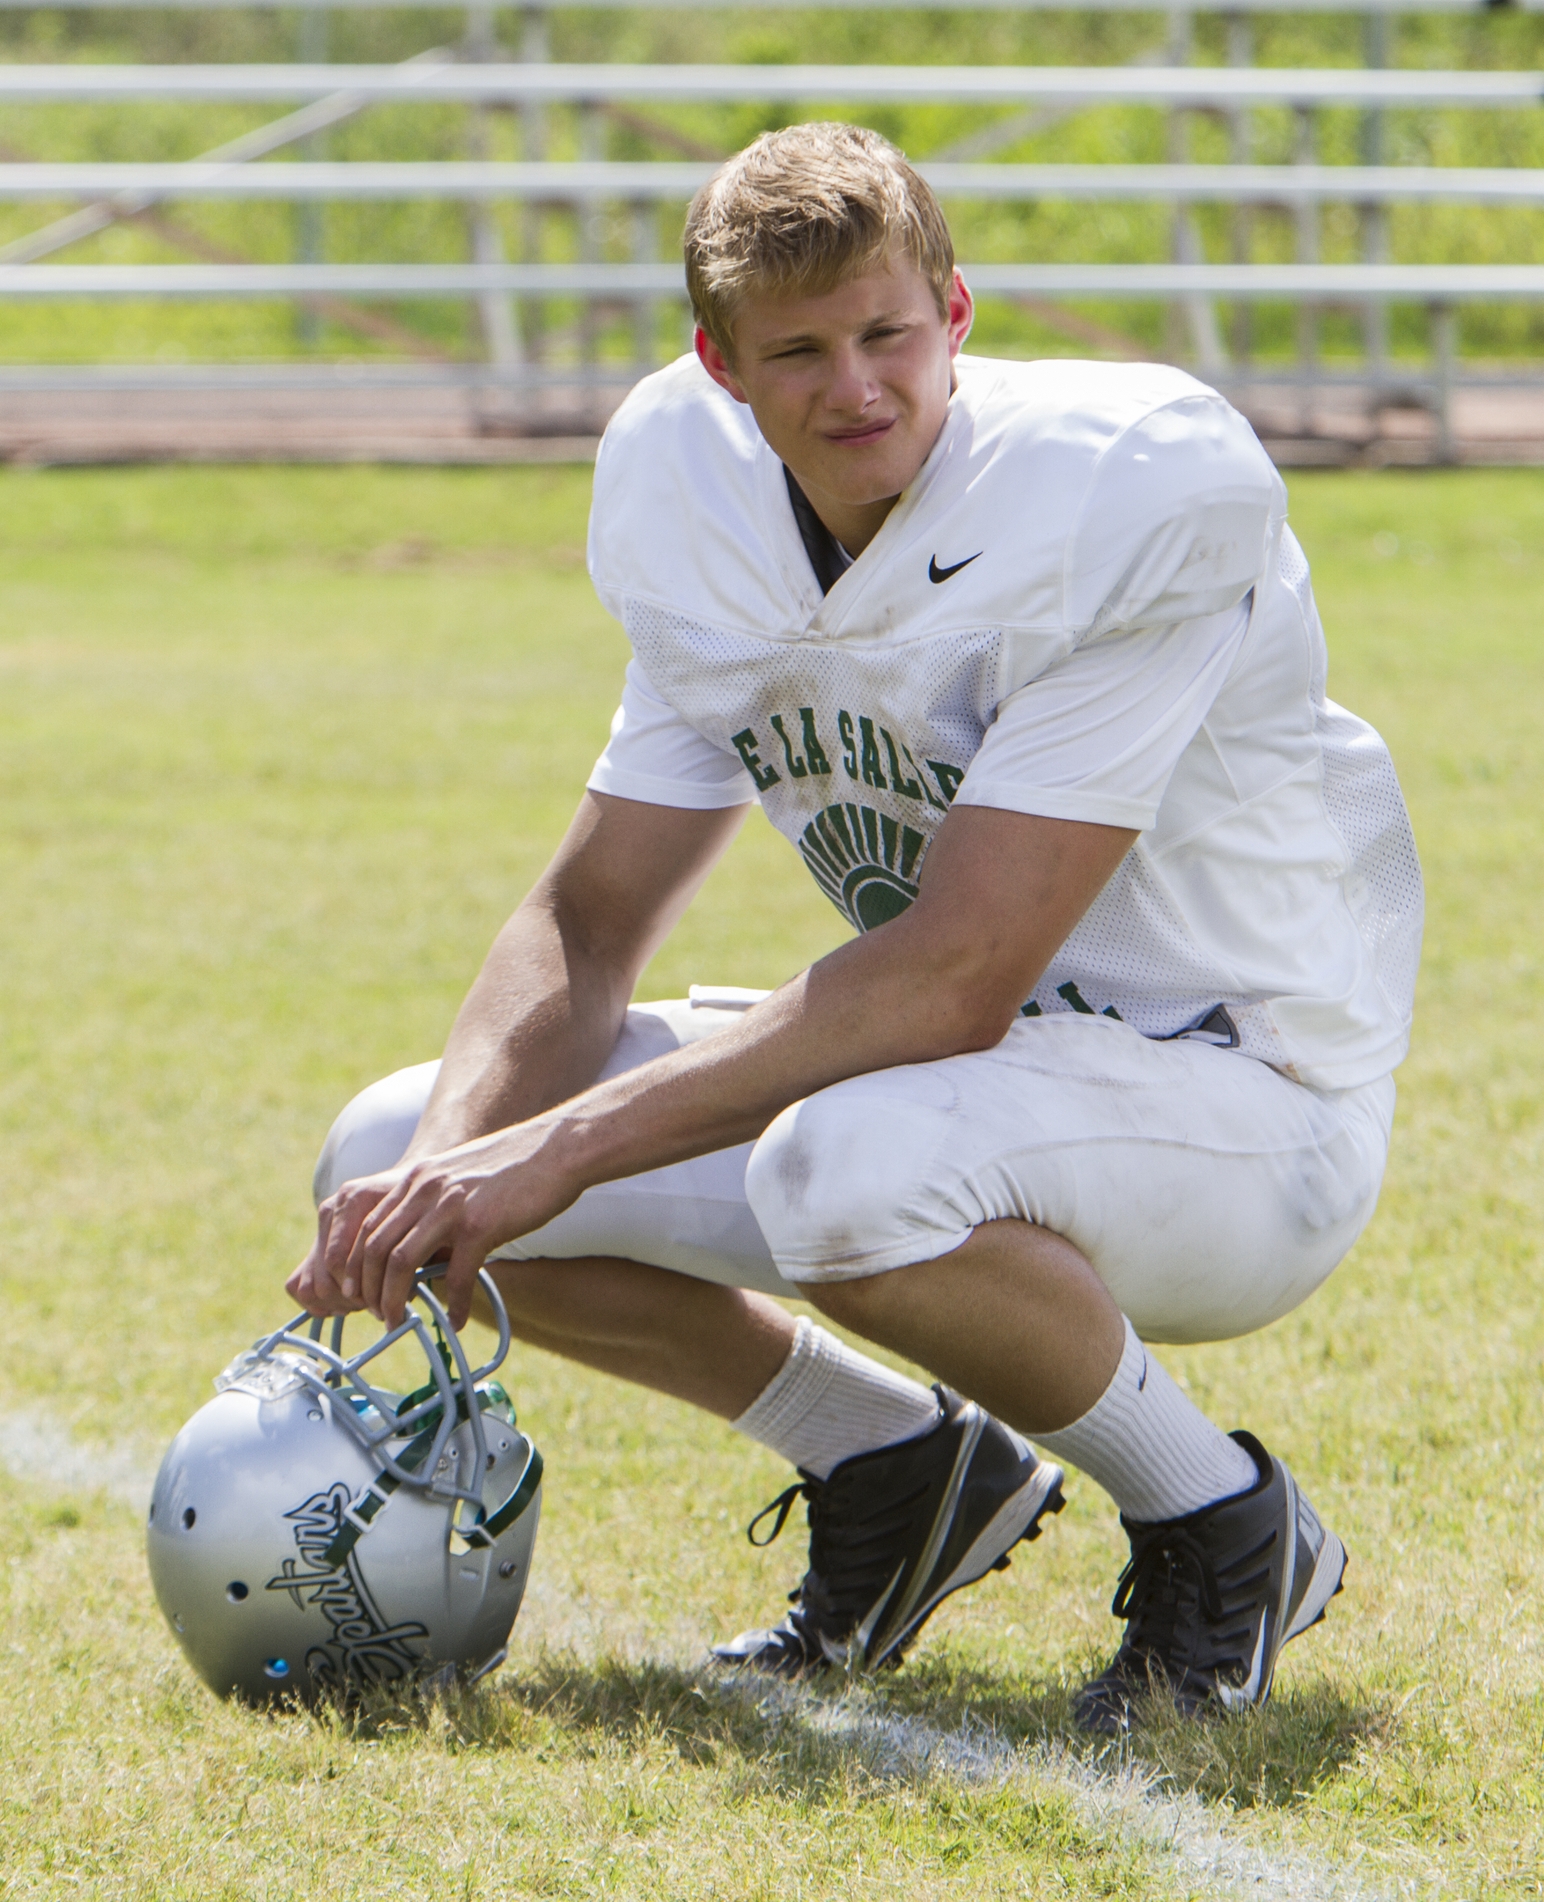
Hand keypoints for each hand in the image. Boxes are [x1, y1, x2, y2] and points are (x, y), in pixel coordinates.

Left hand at [287, 1120, 579, 1331]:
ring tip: (399, 1323)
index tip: (360, 1292)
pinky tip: (457, 1321)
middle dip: (369, 1289)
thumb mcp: (458, 1179)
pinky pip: (458, 1275)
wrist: (557, 1148)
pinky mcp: (481, 1225)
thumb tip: (425, 1253)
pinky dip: (454, 1304)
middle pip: (375, 1248)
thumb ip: (434, 1207)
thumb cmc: (514, 1169)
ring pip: (402, 1263)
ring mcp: (451, 1207)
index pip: (367, 1227)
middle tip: (377, 1314)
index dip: (356, 1266)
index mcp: (417, 1179)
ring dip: (395, 1300)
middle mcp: (425, 1190)